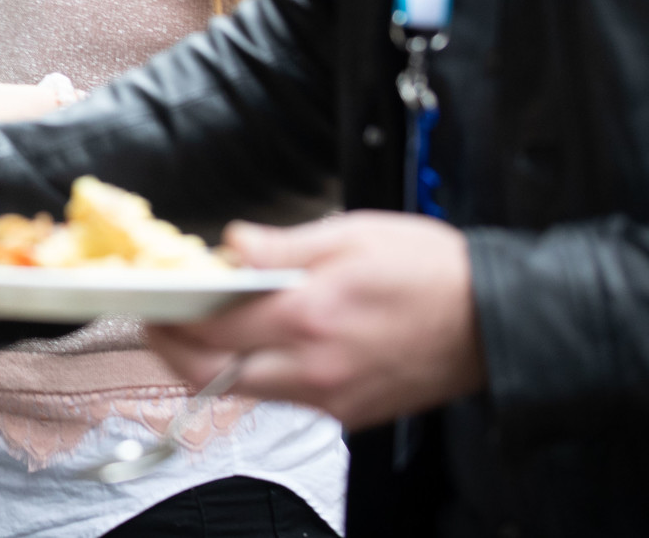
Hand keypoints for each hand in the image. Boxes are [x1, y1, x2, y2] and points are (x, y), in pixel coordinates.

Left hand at [146, 211, 483, 431]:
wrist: (496, 320)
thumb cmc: (431, 270)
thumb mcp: (351, 234)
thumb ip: (281, 244)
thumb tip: (231, 245)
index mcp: (308, 316)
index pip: (211, 328)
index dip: (170, 316)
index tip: (152, 300)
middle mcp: (314, 367)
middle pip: (213, 375)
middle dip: (174, 351)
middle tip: (159, 325)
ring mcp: (332, 398)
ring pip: (245, 392)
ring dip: (213, 366)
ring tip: (203, 330)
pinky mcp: (350, 413)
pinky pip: (285, 400)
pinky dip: (259, 377)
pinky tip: (261, 347)